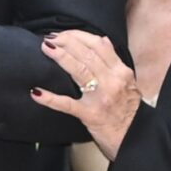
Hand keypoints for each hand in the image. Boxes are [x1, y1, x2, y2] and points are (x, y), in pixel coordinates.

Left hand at [37, 30, 141, 156]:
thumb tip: (103, 40)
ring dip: (60, 57)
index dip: (79, 36)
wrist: (133, 137)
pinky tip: (37, 92)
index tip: (64, 33)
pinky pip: (67, 104)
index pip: (99, 45)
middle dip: (66, 42)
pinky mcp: (89, 115)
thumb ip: (114, 62)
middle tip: (50, 38)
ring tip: (45, 48)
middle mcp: (112, 81)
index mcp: (121, 71)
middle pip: (87, 54)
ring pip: (79, 71)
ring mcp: (100, 98)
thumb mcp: (128, 82)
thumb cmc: (128, 110)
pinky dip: (50, 98)